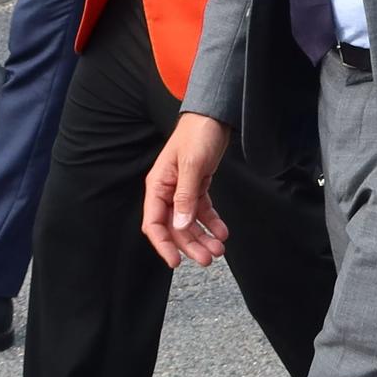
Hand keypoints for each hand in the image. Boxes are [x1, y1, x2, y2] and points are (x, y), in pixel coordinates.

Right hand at [141, 113, 233, 266]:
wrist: (214, 115)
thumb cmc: (198, 134)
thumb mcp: (192, 165)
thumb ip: (185, 197)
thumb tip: (179, 225)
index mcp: (158, 186)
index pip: (154, 223)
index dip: (163, 244)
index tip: (176, 261)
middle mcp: (167, 191)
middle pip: (175, 227)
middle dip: (190, 245)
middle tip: (208, 258)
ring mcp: (182, 190)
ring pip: (189, 222)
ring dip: (202, 237)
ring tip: (219, 249)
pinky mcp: (197, 186)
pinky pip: (201, 211)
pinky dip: (211, 222)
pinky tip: (222, 231)